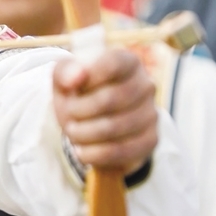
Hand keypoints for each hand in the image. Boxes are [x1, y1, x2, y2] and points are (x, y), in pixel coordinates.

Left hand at [53, 49, 156, 173]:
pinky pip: (121, 150)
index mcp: (128, 61)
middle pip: (111, 99)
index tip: (71, 89)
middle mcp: (145, 85)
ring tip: (73, 132)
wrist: (91, 124)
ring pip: (114, 127)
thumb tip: (77, 75)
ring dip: (84, 133)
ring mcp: (151, 113)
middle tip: (68, 115)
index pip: (113, 64)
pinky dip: (95, 154)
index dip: (88, 79)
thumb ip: (65, 71)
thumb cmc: (78, 94)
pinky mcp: (150, 140)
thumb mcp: (65, 78)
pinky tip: (82, 151)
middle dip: (80, 110)